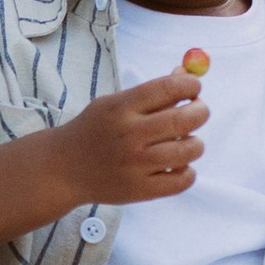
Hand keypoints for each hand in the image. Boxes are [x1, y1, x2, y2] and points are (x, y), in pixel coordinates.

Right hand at [54, 65, 209, 206]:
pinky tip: (176, 166)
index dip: (191, 86)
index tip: (193, 89)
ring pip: (189, 150)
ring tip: (185, 142)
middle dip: (201, 111)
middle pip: (185, 119)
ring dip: (195, 143)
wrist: (63, 169)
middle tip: (198, 112)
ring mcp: (135, 165)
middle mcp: (129, 135)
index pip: (170, 88)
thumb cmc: (95, 130)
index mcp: (122, 108)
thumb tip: (187, 74)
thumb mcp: (114, 104)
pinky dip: (187, 172)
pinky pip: (182, 181)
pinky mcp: (140, 190)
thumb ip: (150, 92)